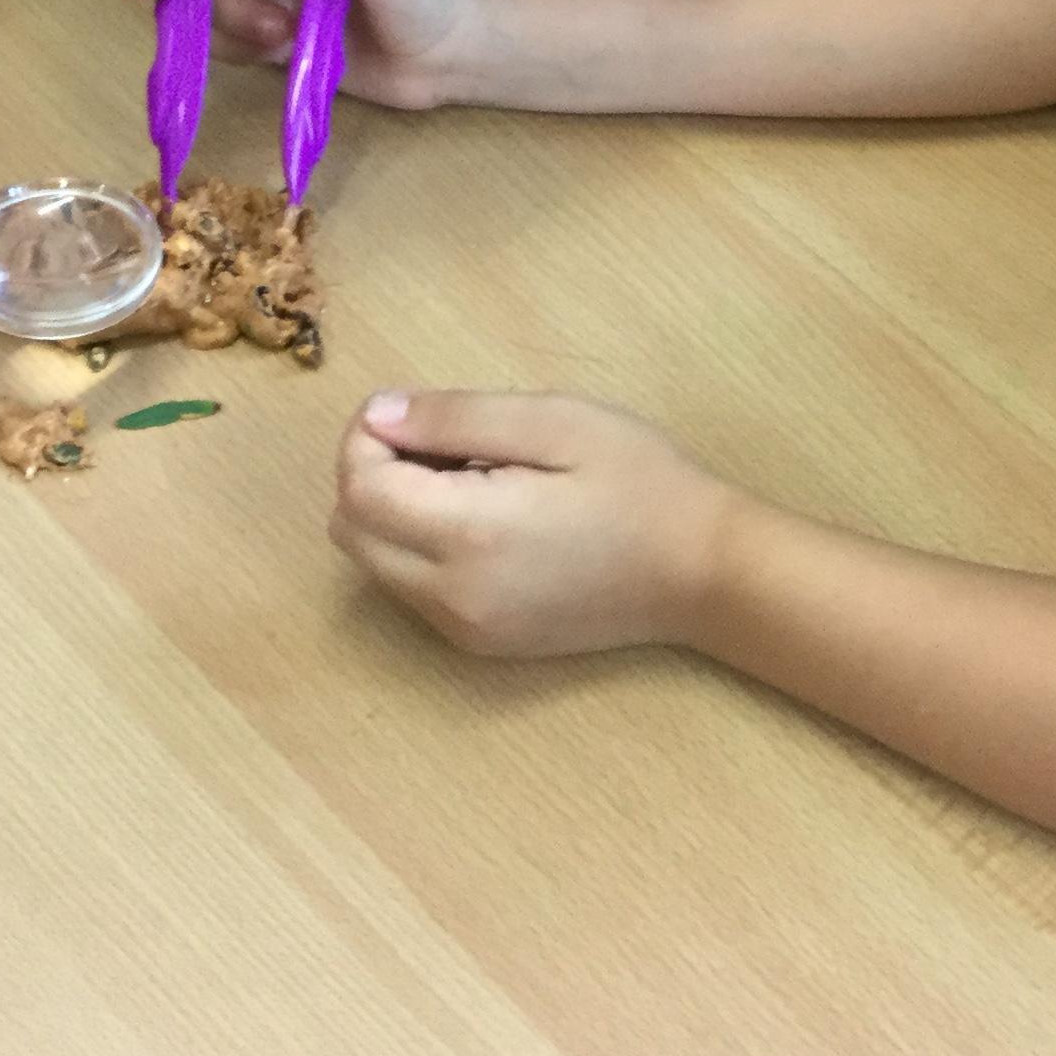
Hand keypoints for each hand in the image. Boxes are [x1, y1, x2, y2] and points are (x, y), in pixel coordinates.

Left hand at [329, 391, 743, 658]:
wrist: (703, 574)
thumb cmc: (639, 483)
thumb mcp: (553, 422)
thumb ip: (455, 418)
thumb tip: (378, 416)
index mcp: (467, 535)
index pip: (359, 488)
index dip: (365, 438)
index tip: (411, 410)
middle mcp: (451, 595)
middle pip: (352, 530)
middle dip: (373, 474)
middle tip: (440, 441)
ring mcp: (464, 629)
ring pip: (376, 563)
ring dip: (394, 512)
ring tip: (471, 478)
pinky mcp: (481, 644)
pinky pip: (412, 590)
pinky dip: (420, 547)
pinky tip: (486, 519)